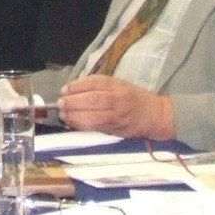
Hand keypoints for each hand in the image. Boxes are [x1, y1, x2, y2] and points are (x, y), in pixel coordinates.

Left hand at [56, 75, 173, 141]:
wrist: (154, 116)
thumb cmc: (133, 97)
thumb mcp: (119, 84)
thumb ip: (98, 85)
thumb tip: (73, 89)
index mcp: (119, 86)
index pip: (96, 83)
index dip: (77, 86)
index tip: (65, 90)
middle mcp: (118, 100)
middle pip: (92, 100)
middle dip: (73, 102)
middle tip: (60, 103)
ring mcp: (117, 117)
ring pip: (93, 117)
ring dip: (74, 116)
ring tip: (63, 114)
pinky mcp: (115, 130)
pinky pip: (96, 128)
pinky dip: (81, 125)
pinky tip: (72, 122)